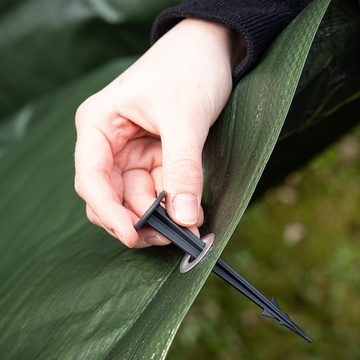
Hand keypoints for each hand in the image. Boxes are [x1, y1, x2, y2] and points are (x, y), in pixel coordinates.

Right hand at [74, 18, 235, 247]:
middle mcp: (110, 144)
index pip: (92, 179)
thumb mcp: (184, 118)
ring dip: (159, 217)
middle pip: (112, 196)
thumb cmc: (188, 69)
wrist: (210, 49)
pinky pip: (157, 191)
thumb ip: (182, 168)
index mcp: (99, 125)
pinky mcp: (154, 158)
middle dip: (139, 219)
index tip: (133, 236)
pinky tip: (189, 214)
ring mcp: (132, 153)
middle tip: (171, 236)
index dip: (108, 213)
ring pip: (136, 199)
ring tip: (187, 226)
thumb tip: (186, 218)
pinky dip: (172, 205)